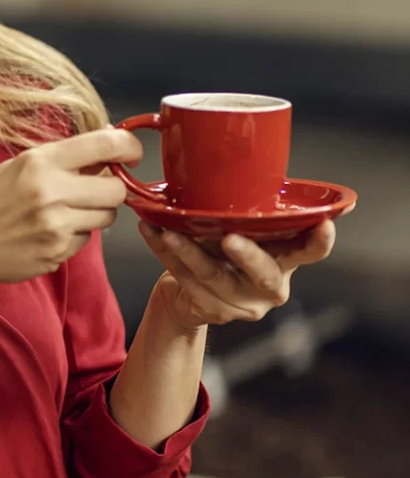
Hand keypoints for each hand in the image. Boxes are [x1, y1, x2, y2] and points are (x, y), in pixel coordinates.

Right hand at [0, 128, 142, 290]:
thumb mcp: (20, 166)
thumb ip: (64, 156)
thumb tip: (108, 142)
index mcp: (40, 161)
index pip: (105, 144)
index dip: (128, 147)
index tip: (131, 154)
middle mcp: (50, 191)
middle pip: (116, 188)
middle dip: (112, 189)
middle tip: (95, 190)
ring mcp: (55, 224)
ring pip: (107, 217)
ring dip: (95, 214)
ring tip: (65, 212)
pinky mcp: (57, 252)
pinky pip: (87, 240)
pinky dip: (76, 236)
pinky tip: (50, 232)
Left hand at [141, 218, 340, 331]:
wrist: (191, 294)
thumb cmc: (221, 251)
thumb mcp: (240, 231)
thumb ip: (244, 215)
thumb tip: (230, 166)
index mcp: (285, 258)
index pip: (310, 251)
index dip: (320, 241)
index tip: (325, 225)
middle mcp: (270, 285)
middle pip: (263, 273)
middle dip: (246, 255)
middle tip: (228, 238)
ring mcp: (243, 303)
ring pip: (215, 276)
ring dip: (188, 252)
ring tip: (167, 232)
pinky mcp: (214, 311)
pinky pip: (185, 279)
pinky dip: (164, 254)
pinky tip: (150, 232)